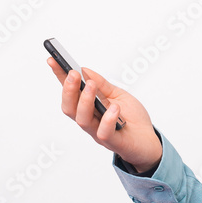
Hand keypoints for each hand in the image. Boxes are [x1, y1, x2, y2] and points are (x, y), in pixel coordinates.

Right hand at [47, 58, 161, 171]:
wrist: (149, 142)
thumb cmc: (133, 119)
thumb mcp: (118, 95)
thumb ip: (103, 85)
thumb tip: (85, 70)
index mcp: (89, 108)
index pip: (70, 92)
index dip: (60, 77)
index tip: (52, 60)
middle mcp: (90, 120)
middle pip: (70, 108)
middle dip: (69, 89)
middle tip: (73, 74)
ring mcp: (99, 132)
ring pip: (82, 120)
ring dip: (85, 100)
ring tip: (91, 85)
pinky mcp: (113, 142)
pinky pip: (104, 132)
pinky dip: (108, 119)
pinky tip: (114, 108)